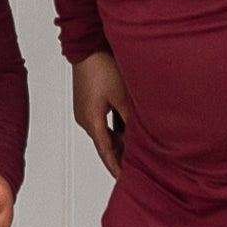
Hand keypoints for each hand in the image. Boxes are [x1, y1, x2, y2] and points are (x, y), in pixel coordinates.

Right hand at [68, 49, 127, 177]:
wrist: (87, 46)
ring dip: (120, 138)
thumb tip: (140, 137)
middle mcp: (85, 118)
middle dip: (121, 154)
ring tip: (137, 147)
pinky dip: (115, 126)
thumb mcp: (121, 96)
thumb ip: (130, 120)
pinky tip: (129, 127)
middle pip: (106, 143)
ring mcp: (86, 110)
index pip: (106, 152)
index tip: (124, 180)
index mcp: (91, 121)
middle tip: (136, 166)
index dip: (116, 168)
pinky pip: (103, 120)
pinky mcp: (89, 101)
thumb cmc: (101, 67)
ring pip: (106, 131)